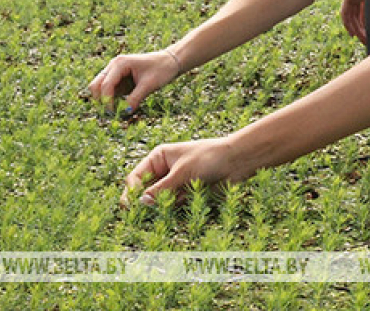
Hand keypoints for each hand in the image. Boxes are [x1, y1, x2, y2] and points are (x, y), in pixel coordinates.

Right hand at [87, 50, 181, 112]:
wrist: (171, 62)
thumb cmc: (162, 69)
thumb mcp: (149, 85)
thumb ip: (136, 98)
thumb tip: (124, 112)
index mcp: (120, 64)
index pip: (105, 84)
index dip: (107, 100)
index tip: (114, 112)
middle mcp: (114, 66)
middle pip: (96, 86)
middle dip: (101, 100)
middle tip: (112, 113)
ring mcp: (115, 73)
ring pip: (100, 90)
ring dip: (106, 101)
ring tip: (120, 110)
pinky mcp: (119, 80)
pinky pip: (110, 92)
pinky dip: (113, 100)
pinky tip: (124, 106)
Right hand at [124, 137, 248, 205]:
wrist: (238, 161)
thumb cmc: (210, 158)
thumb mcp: (182, 172)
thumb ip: (162, 189)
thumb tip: (142, 202)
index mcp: (159, 158)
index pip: (136, 178)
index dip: (132, 192)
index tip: (131, 206)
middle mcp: (164, 171)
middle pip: (145, 191)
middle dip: (147, 201)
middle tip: (145, 212)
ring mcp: (175, 183)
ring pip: (159, 200)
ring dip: (164, 205)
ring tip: (176, 200)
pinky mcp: (187, 193)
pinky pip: (174, 204)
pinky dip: (177, 206)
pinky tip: (186, 200)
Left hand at [340, 0, 369, 42]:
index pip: (365, 9)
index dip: (367, 21)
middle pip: (357, 15)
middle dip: (362, 28)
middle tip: (367, 39)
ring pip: (351, 17)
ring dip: (356, 29)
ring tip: (363, 39)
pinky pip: (346, 14)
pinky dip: (349, 24)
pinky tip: (354, 33)